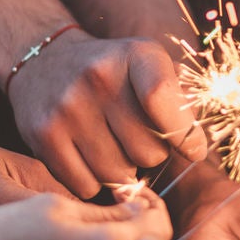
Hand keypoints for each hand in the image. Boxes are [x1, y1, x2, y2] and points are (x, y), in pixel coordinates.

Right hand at [7, 31, 207, 198]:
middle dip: (151, 155)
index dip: (185, 135)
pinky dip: (93, 182)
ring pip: (119, 175)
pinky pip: (87, 185)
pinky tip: (88, 158)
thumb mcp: (150, 66)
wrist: (44, 61)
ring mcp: (67, 107)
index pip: (165, 98)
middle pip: (149, 152)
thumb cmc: (114, 73)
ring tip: (113, 148)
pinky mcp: (43, 134)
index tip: (193, 149)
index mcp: (135, 55)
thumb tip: (196, 150)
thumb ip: (181, 100)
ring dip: (123, 172)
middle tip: (137, 141)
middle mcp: (98, 77)